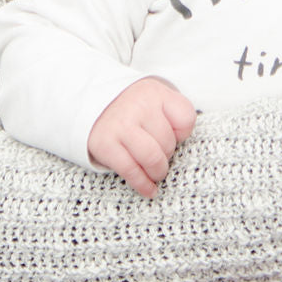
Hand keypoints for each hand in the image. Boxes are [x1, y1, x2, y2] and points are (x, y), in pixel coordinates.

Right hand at [87, 77, 196, 198]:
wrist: (95, 108)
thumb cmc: (134, 109)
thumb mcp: (157, 101)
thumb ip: (175, 115)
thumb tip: (181, 143)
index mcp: (154, 92)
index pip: (186, 118)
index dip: (183, 134)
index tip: (174, 136)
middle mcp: (138, 104)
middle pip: (169, 142)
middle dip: (167, 154)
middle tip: (158, 153)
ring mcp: (120, 124)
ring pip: (153, 158)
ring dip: (157, 171)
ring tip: (155, 172)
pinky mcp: (105, 144)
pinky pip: (131, 171)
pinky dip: (143, 185)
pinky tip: (149, 189)